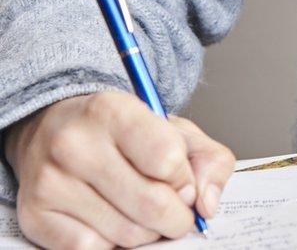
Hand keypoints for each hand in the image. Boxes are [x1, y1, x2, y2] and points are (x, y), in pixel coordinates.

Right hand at [3, 91, 234, 248]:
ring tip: (141, 212)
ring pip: (126, 233)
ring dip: (147, 232)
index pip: (168, 160)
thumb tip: (207, 205)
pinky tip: (111, 221)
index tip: (183, 182)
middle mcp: (75, 143)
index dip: (185, 180)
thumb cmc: (125, 134)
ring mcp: (51, 181)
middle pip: (151, 204)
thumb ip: (209, 161)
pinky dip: (112, 244)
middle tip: (176, 213)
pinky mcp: (35, 214)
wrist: (56, 130)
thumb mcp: (176, 130)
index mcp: (114, 111)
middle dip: (176, 217)